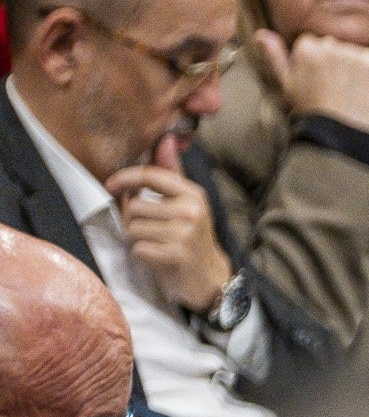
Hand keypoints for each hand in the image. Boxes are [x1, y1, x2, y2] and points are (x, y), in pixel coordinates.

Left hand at [106, 158, 233, 313]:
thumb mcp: (187, 202)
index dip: (126, 178)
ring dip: (136, 238)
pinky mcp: (175, 255)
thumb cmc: (190, 237)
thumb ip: (172, 173)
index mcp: (193, 194)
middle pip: (135, 206)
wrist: (209, 277)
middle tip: (149, 230)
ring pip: (133, 228)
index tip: (111, 185)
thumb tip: (166, 139)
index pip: (151, 175)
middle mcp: (191, 211)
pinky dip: (141, 255)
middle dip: (133, 220)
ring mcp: (185, 234)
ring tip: (154, 243)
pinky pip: (138, 248)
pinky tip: (156, 257)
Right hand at [256, 27, 368, 132]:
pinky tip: (358, 87)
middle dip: (331, 60)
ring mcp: (352, 53)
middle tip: (330, 85)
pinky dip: (366, 70)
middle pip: (331, 44)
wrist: (341, 130)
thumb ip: (275, 55)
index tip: (315, 79)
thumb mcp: (286, 82)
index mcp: (306, 48)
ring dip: (349, 64)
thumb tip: (261, 33)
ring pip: (350, 51)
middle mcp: (329, 45)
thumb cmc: (311, 108)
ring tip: (344, 88)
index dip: (313, 62)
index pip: (310, 43)